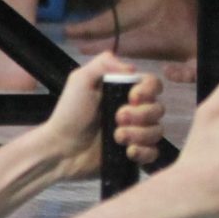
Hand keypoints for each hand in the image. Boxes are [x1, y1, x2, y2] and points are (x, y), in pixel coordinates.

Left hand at [38, 54, 164, 179]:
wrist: (60, 149)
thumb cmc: (69, 113)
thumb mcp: (80, 80)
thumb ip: (103, 64)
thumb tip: (132, 67)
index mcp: (124, 91)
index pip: (153, 84)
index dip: (149, 90)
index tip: (132, 97)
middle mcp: (133, 111)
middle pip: (158, 109)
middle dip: (140, 115)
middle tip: (117, 118)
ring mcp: (134, 133)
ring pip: (157, 131)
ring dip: (139, 134)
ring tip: (117, 137)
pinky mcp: (132, 154)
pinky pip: (153, 153)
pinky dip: (144, 152)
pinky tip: (128, 151)